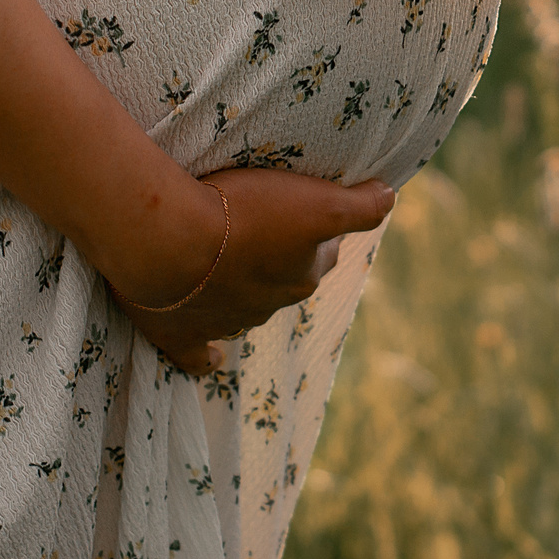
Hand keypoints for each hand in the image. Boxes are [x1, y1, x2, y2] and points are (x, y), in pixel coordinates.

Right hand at [115, 168, 397, 374]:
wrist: (169, 241)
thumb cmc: (244, 212)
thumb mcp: (318, 201)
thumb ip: (362, 206)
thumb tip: (389, 199)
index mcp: (302, 275)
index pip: (324, 252)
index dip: (318, 230)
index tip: (304, 208)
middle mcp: (271, 303)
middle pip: (287, 278)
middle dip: (282, 258)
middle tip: (263, 225)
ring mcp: (225, 323)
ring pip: (245, 308)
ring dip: (241, 288)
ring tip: (225, 261)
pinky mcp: (183, 336)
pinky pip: (199, 358)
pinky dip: (207, 359)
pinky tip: (214, 358)